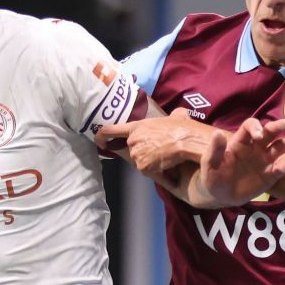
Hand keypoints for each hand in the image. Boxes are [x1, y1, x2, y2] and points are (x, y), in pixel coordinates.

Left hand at [95, 108, 214, 177]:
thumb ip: (172, 116)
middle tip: (158, 150)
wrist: (186, 140)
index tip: (99, 140)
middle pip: (131, 149)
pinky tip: (164, 163)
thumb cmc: (182, 127)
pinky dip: (155, 169)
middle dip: (142, 151)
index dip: (102, 136)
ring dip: (149, 161)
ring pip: (139, 161)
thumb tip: (179, 115)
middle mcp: (133, 140)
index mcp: (137, 126)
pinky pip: (146, 170)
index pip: (111, 130)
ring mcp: (136, 154)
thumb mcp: (176, 116)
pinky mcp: (142, 166)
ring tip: (164, 156)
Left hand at [196, 116, 284, 206]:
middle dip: (279, 126)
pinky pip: (281, 169)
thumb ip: (215, 150)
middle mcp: (255, 148)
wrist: (220, 196)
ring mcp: (264, 161)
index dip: (256, 127)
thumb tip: (218, 133)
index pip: (250, 126)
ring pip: (279, 147)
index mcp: (240, 142)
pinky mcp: (269, 175)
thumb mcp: (209, 163)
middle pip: (270, 132)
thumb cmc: (213, 176)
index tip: (259, 136)